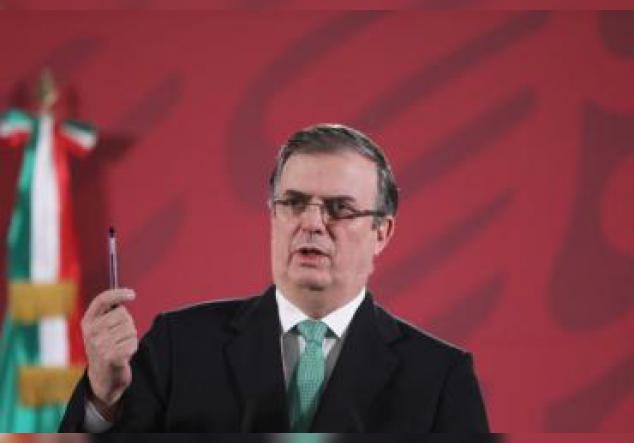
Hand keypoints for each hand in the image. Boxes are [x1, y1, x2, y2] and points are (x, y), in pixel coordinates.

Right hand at [82, 289, 136, 411]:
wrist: (103, 380)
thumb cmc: (105, 349)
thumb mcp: (99, 330)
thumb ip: (108, 314)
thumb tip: (125, 295)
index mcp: (88, 323)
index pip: (102, 300)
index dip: (118, 294)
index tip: (132, 294)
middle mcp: (91, 333)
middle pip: (123, 314)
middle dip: (128, 324)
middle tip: (120, 337)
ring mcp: (100, 345)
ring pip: (130, 329)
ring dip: (131, 338)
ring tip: (121, 347)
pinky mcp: (111, 357)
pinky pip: (133, 343)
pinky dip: (133, 348)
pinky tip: (124, 356)